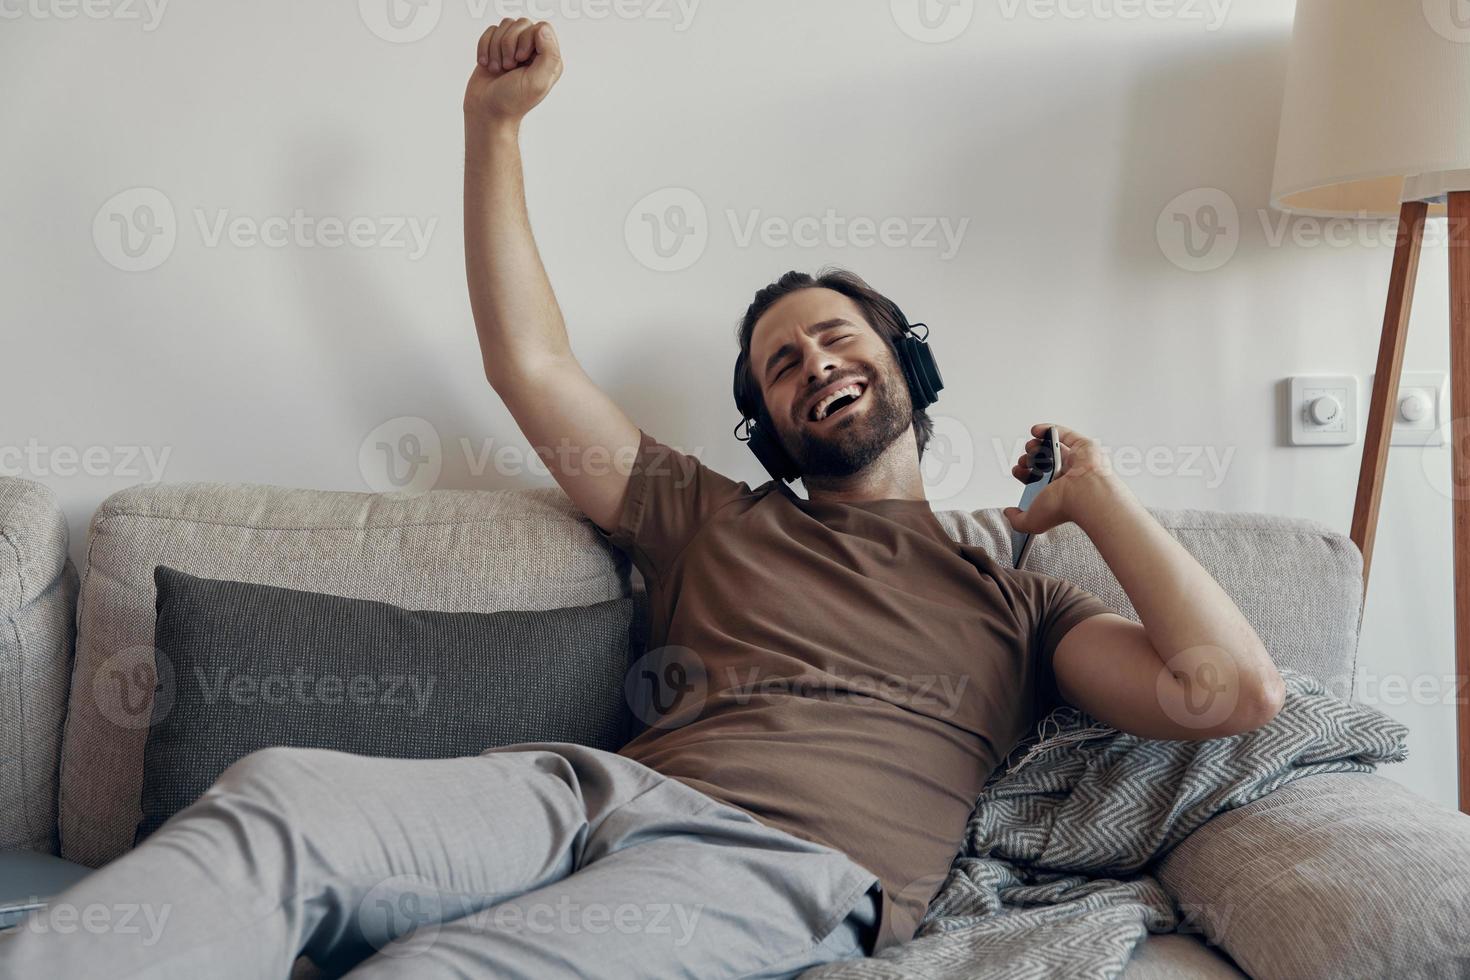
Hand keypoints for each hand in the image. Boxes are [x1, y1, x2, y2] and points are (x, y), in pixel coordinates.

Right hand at [464, 19, 562, 125]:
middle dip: (509, 44)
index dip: (527, 39)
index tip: (521, 60)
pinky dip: (485, 47)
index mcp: (548, 58)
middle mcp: (533, 51)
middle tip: (508, 67)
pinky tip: (487, 65)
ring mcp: (514, 48)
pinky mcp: (496, 48)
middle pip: (521, 24)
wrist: (487, 111)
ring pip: (505, 25)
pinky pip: (490, 31)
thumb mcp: (537, 82)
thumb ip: (549, 55)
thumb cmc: (512, 101)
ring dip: (496, 47)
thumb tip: (543, 29)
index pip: (541, 29)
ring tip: (498, 68)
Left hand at [1004, 423, 1123, 534]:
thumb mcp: (1032, 520)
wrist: (1084, 494)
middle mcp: (1069, 476)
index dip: (1024, 472)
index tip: (1018, 471)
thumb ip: (1017, 520)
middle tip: (1024, 459)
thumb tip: (1009, 513)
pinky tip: (1036, 430)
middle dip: (1030, 458)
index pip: (1039, 478)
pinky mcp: (1084, 447)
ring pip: (1055, 448)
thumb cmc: (1064, 506)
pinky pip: (1066, 434)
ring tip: (1030, 446)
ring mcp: (1077, 461)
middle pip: (1045, 461)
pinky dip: (1049, 429)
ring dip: (1038, 444)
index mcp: (1060, 492)